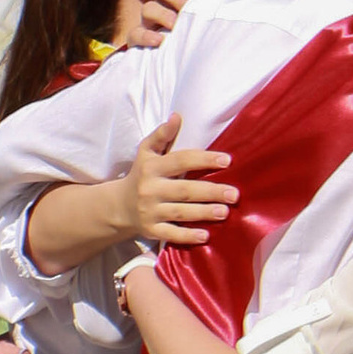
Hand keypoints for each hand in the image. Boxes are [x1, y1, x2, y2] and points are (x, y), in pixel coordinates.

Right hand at [123, 116, 236, 249]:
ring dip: (204, 213)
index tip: (227, 160)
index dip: (204, 159)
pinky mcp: (150, 230)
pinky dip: (187, 236)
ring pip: (181, 213)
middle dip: (211, 192)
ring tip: (226, 211)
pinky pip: (171, 234)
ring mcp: (150, 211)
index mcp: (151, 167)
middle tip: (234, 194)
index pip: (181, 161)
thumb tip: (177, 116)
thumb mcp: (146, 152)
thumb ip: (162, 135)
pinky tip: (205, 235)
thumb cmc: (141, 174)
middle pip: (185, 190)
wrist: (118, 206)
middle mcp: (150, 189)